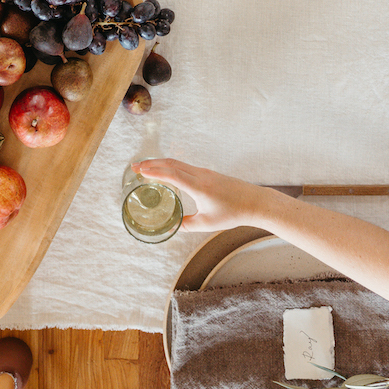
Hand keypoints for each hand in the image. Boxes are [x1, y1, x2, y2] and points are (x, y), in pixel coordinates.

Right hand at [131, 158, 275, 232]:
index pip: (172, 174)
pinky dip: (170, 166)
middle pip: (171, 164)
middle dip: (151, 164)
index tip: (140, 171)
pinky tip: (165, 171)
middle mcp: (200, 175)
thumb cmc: (232, 213)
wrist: (254, 202)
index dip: (155, 172)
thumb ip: (188, 224)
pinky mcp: (208, 173)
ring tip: (145, 167)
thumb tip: (173, 226)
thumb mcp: (207, 223)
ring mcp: (204, 172)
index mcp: (199, 186)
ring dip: (159, 163)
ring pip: (177, 163)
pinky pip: (184, 166)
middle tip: (134, 167)